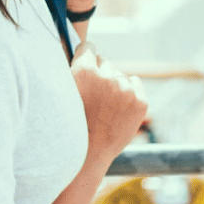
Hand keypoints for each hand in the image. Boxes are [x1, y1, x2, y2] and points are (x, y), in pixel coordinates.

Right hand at [70, 43, 147, 168]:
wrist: (88, 156)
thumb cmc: (70, 125)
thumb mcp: (63, 94)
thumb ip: (70, 71)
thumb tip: (78, 51)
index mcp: (84, 71)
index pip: (88, 47)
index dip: (84, 57)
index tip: (84, 64)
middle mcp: (107, 77)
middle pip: (105, 62)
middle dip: (99, 73)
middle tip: (93, 93)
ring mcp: (126, 90)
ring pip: (119, 75)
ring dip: (113, 85)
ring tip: (103, 107)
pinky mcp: (140, 102)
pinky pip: (136, 83)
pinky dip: (129, 91)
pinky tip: (118, 105)